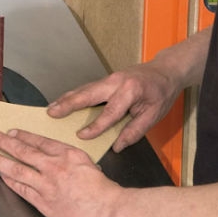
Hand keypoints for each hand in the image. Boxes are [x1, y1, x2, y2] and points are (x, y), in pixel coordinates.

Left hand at [0, 127, 120, 216]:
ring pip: (16, 168)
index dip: (23, 136)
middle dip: (2, 141)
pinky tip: (1, 175)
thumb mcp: (92, 167)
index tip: (12, 132)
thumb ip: (76, 165)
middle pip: (23, 150)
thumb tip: (69, 166)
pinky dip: (10, 181)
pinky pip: (21, 188)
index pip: (40, 141)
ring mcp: (47, 184)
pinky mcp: (43, 201)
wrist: (109, 210)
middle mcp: (55, 166)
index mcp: (69, 155)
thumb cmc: (105, 193)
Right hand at [47, 63, 181, 150]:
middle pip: (88, 93)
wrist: (166, 71)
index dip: (96, 126)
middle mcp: (117, 81)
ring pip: (84, 89)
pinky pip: (87, 88)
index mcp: (131, 91)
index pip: (110, 112)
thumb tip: (117, 146)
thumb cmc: (162, 93)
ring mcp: (110, 78)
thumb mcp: (154, 115)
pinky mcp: (107, 80)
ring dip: (66, 99)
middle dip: (69, 104)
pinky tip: (63, 102)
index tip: (82, 136)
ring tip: (51, 109)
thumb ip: (134, 131)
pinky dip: (74, 96)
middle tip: (52, 113)